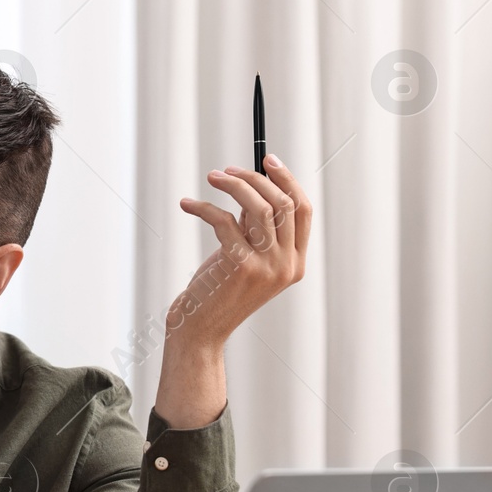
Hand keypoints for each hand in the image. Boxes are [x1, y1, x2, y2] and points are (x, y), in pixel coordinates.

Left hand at [172, 153, 311, 349]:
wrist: (200, 330)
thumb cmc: (218, 291)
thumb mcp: (246, 257)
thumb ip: (255, 228)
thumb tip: (250, 186)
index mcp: (295, 263)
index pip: (303, 211)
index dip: (288, 181)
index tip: (267, 161)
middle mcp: (287, 265)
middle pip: (283, 203)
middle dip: (255, 178)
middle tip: (227, 170)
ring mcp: (267, 267)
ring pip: (259, 207)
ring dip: (233, 185)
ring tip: (211, 177)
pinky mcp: (240, 266)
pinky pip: (224, 220)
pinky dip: (203, 207)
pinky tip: (187, 204)